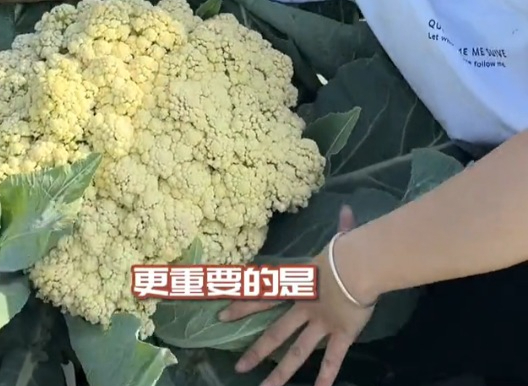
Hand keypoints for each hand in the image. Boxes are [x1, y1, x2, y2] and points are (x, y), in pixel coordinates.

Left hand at [218, 206, 375, 385]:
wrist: (358, 266)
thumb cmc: (346, 250)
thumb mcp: (340, 238)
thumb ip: (342, 227)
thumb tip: (347, 209)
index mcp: (298, 283)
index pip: (263, 295)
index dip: (241, 305)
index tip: (220, 314)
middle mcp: (304, 306)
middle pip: (276, 332)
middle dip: (256, 350)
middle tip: (238, 368)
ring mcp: (321, 322)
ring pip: (298, 351)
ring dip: (281, 373)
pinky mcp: (340, 334)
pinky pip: (332, 358)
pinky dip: (326, 376)